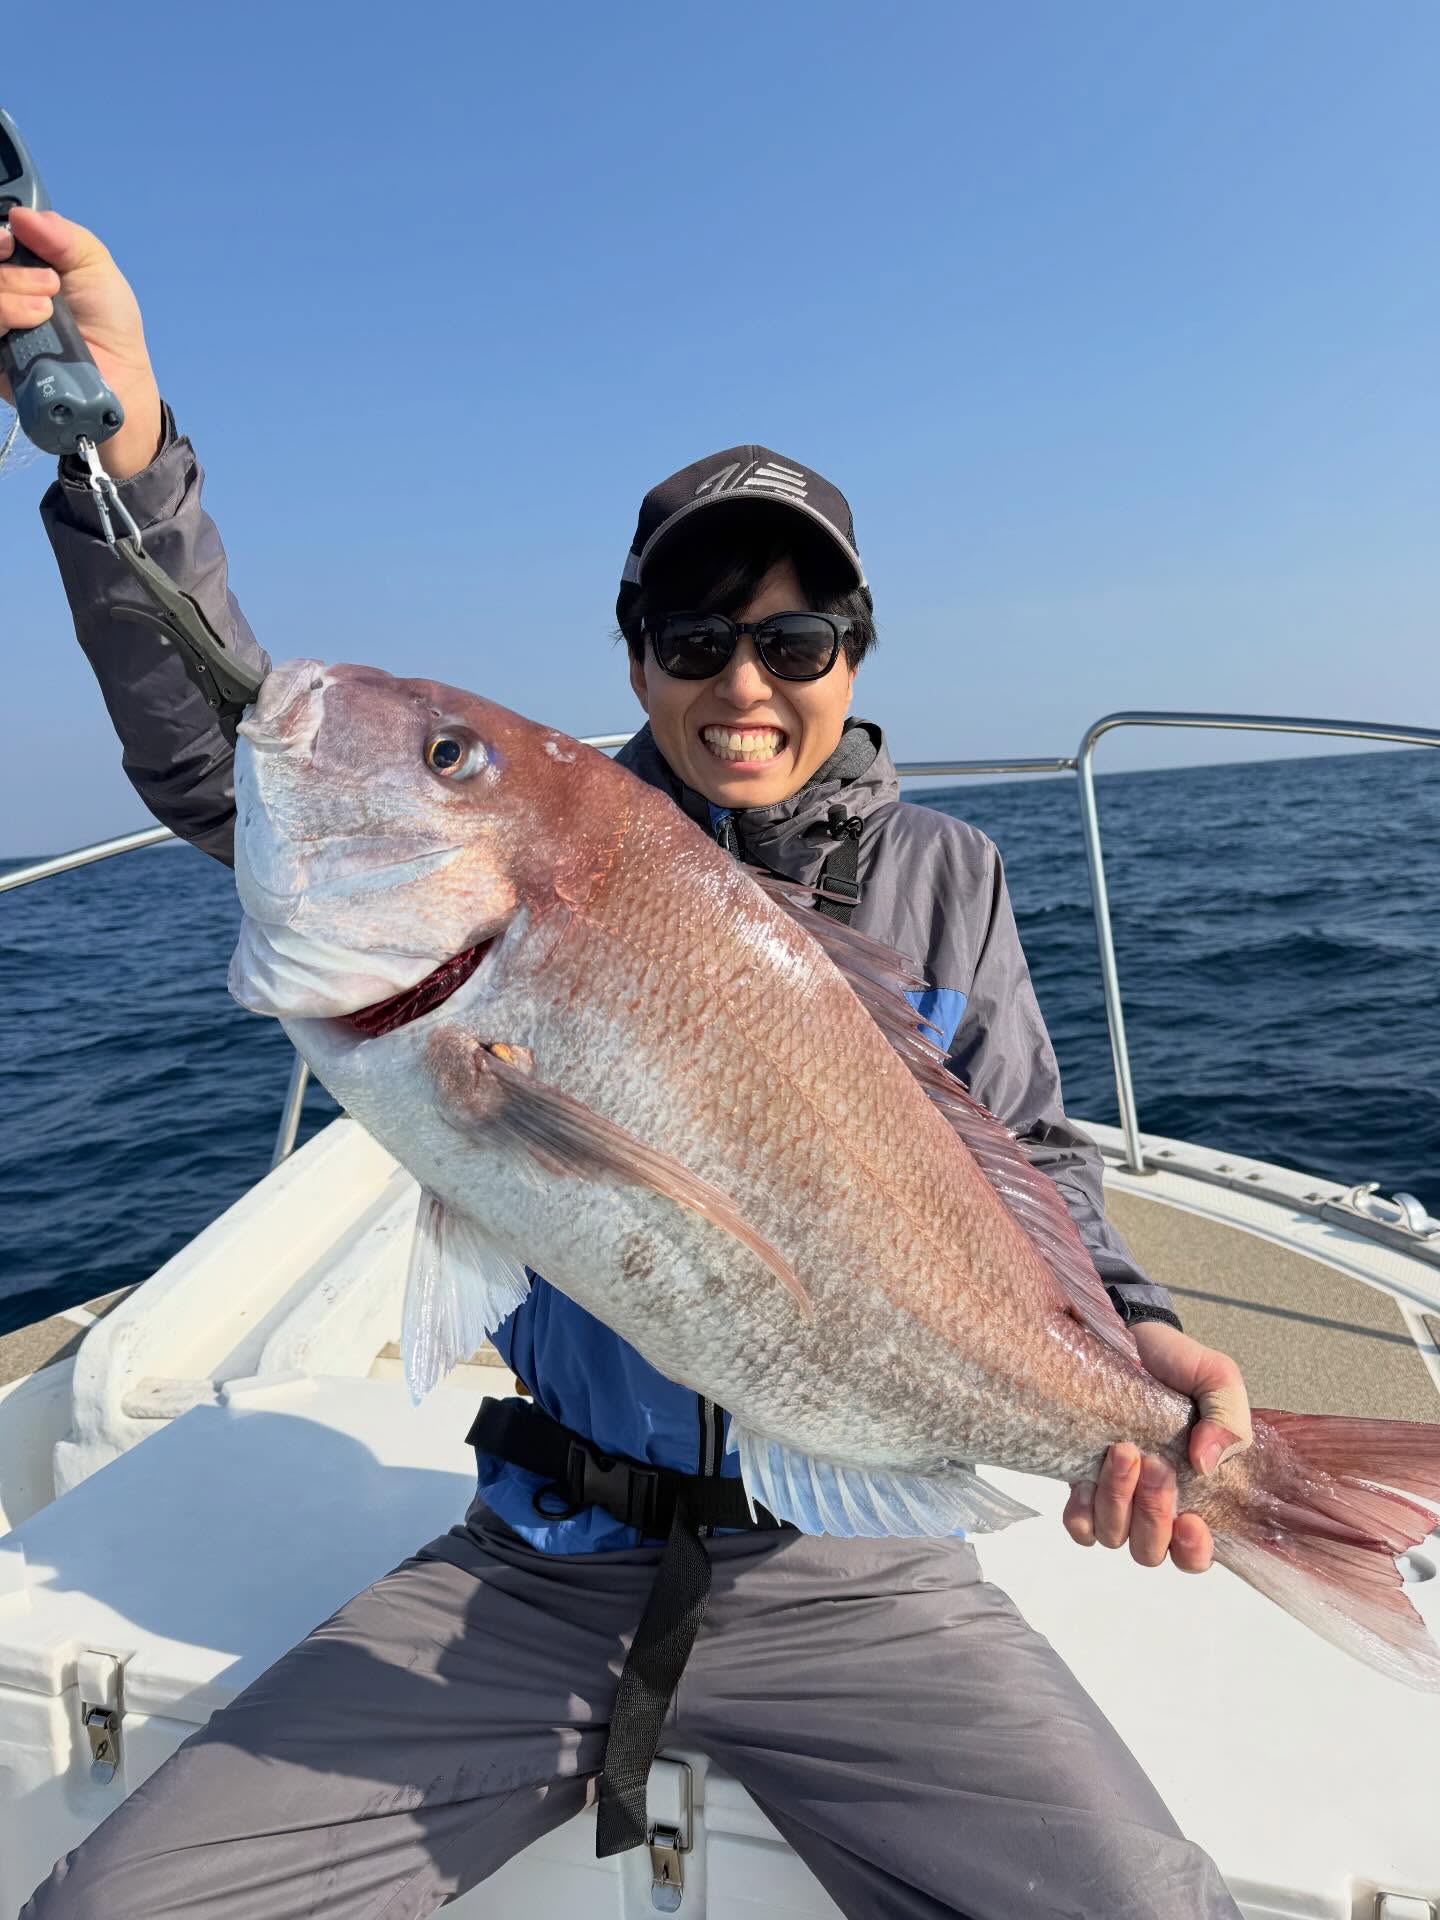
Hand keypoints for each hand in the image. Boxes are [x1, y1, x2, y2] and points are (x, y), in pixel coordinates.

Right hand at [0, 207, 162, 479]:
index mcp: (19, 264)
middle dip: (10, 271)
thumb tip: (21, 215)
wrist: (121, 378)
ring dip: (9, 295)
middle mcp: (4, 292)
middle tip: (50, 285)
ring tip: (47, 311)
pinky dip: (3, 318)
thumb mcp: (94, 265)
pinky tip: (32, 324)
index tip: (12, 241)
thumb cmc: (108, 320)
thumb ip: (63, 236)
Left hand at [1062, 1323, 1251, 1571]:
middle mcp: (1153, 1505)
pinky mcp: (1080, 1480)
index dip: (1192, 1552)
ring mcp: (1114, 1496)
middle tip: (1154, 1463)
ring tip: (1123, 1451)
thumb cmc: (1176, 1365)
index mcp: (1196, 1495)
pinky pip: (1077, 1523)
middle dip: (1152, 1514)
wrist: (1129, 1337)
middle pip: (1149, 1551)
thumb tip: (1207, 1463)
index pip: (1194, 1555)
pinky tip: (1085, 1476)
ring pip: (1111, 1536)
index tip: (1190, 1520)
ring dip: (1117, 1501)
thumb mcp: (1217, 1380)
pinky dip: (1081, 1509)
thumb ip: (1227, 1419)